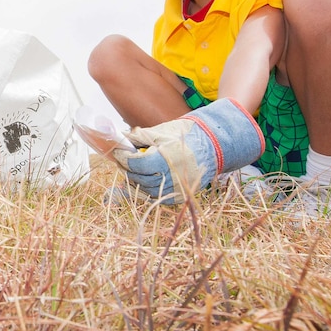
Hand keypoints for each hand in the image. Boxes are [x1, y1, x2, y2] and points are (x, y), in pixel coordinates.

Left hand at [113, 98, 264, 203]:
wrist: (213, 146)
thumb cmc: (185, 136)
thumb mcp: (160, 132)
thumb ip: (137, 137)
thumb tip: (119, 139)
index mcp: (163, 159)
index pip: (134, 163)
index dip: (122, 157)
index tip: (117, 151)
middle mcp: (169, 177)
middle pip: (136, 177)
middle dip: (126, 167)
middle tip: (123, 159)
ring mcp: (174, 189)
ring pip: (143, 190)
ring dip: (134, 180)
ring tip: (131, 168)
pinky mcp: (177, 197)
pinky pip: (154, 197)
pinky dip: (145, 190)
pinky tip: (140, 181)